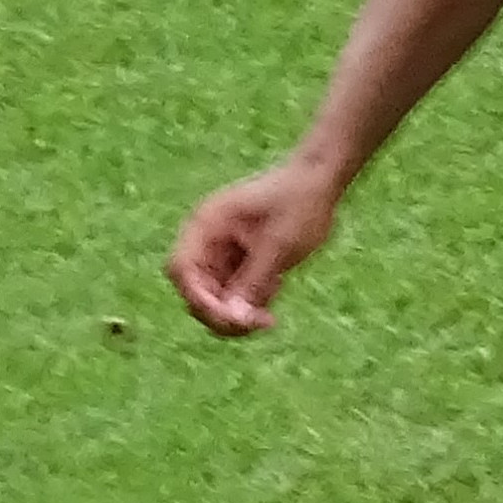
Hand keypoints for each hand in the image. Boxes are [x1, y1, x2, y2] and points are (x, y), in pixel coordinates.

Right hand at [166, 159, 343, 335]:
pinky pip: (235, 293)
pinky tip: (277, 283)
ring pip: (216, 297)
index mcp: (206, 225)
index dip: (199, 298)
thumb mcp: (278, 245)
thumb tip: (232, 319)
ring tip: (274, 292)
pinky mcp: (239, 262)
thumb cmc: (299, 202)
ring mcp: (222, 252)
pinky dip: (252, 300)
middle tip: (261, 323)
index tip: (230, 316)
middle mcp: (207, 240)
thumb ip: (253, 281)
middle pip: (196, 290)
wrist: (320, 180)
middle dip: (223, 312)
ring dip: (240, 310)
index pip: (182, 270)